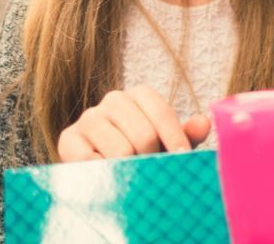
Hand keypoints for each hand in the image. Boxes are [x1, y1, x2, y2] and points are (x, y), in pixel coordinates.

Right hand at [56, 84, 211, 161]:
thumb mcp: (164, 145)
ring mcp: (89, 118)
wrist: (97, 170)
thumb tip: (204, 123)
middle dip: (151, 159)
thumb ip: (186, 135)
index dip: (175, 138)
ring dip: (129, 171)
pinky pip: (93, 163)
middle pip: (143, 135)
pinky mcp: (69, 139)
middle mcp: (113, 100)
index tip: (182, 160)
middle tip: (151, 173)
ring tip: (129, 176)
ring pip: (120, 151)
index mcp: (138, 95)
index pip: (161, 112)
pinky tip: (107, 177)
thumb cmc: (139, 154)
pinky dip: (105, 175)